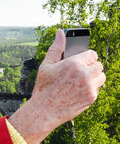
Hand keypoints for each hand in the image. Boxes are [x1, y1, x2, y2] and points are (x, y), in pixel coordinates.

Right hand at [9, 29, 105, 143]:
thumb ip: (56, 48)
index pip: (92, 54)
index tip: (80, 62)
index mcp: (73, 64)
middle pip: (99, 65)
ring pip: (101, 77)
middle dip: (90, 68)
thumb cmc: (43, 88)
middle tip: (79, 73)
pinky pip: (97, 89)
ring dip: (93, 78)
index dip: (86, 58)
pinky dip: (90, 90)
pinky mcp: (91, 98)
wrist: (43, 111)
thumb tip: (60, 32)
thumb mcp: (46, 66)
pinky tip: (77, 92)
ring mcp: (89, 87)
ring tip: (80, 82)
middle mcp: (84, 74)